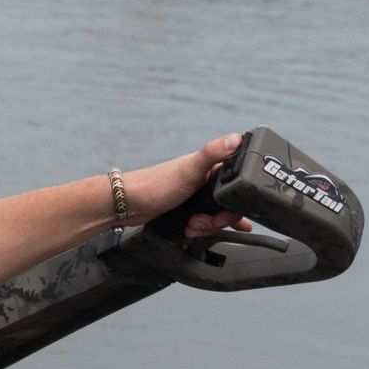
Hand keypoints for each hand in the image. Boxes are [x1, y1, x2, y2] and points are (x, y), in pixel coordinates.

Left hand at [120, 133, 246, 237]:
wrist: (130, 204)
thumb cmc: (156, 184)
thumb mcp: (190, 169)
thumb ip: (213, 153)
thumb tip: (236, 138)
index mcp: (210, 166)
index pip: (238, 184)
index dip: (236, 202)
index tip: (226, 211)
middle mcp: (206, 179)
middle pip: (228, 204)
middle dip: (218, 219)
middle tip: (204, 221)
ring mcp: (197, 194)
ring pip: (217, 216)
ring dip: (207, 226)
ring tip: (193, 225)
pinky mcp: (189, 208)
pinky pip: (205, 222)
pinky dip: (200, 229)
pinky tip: (191, 229)